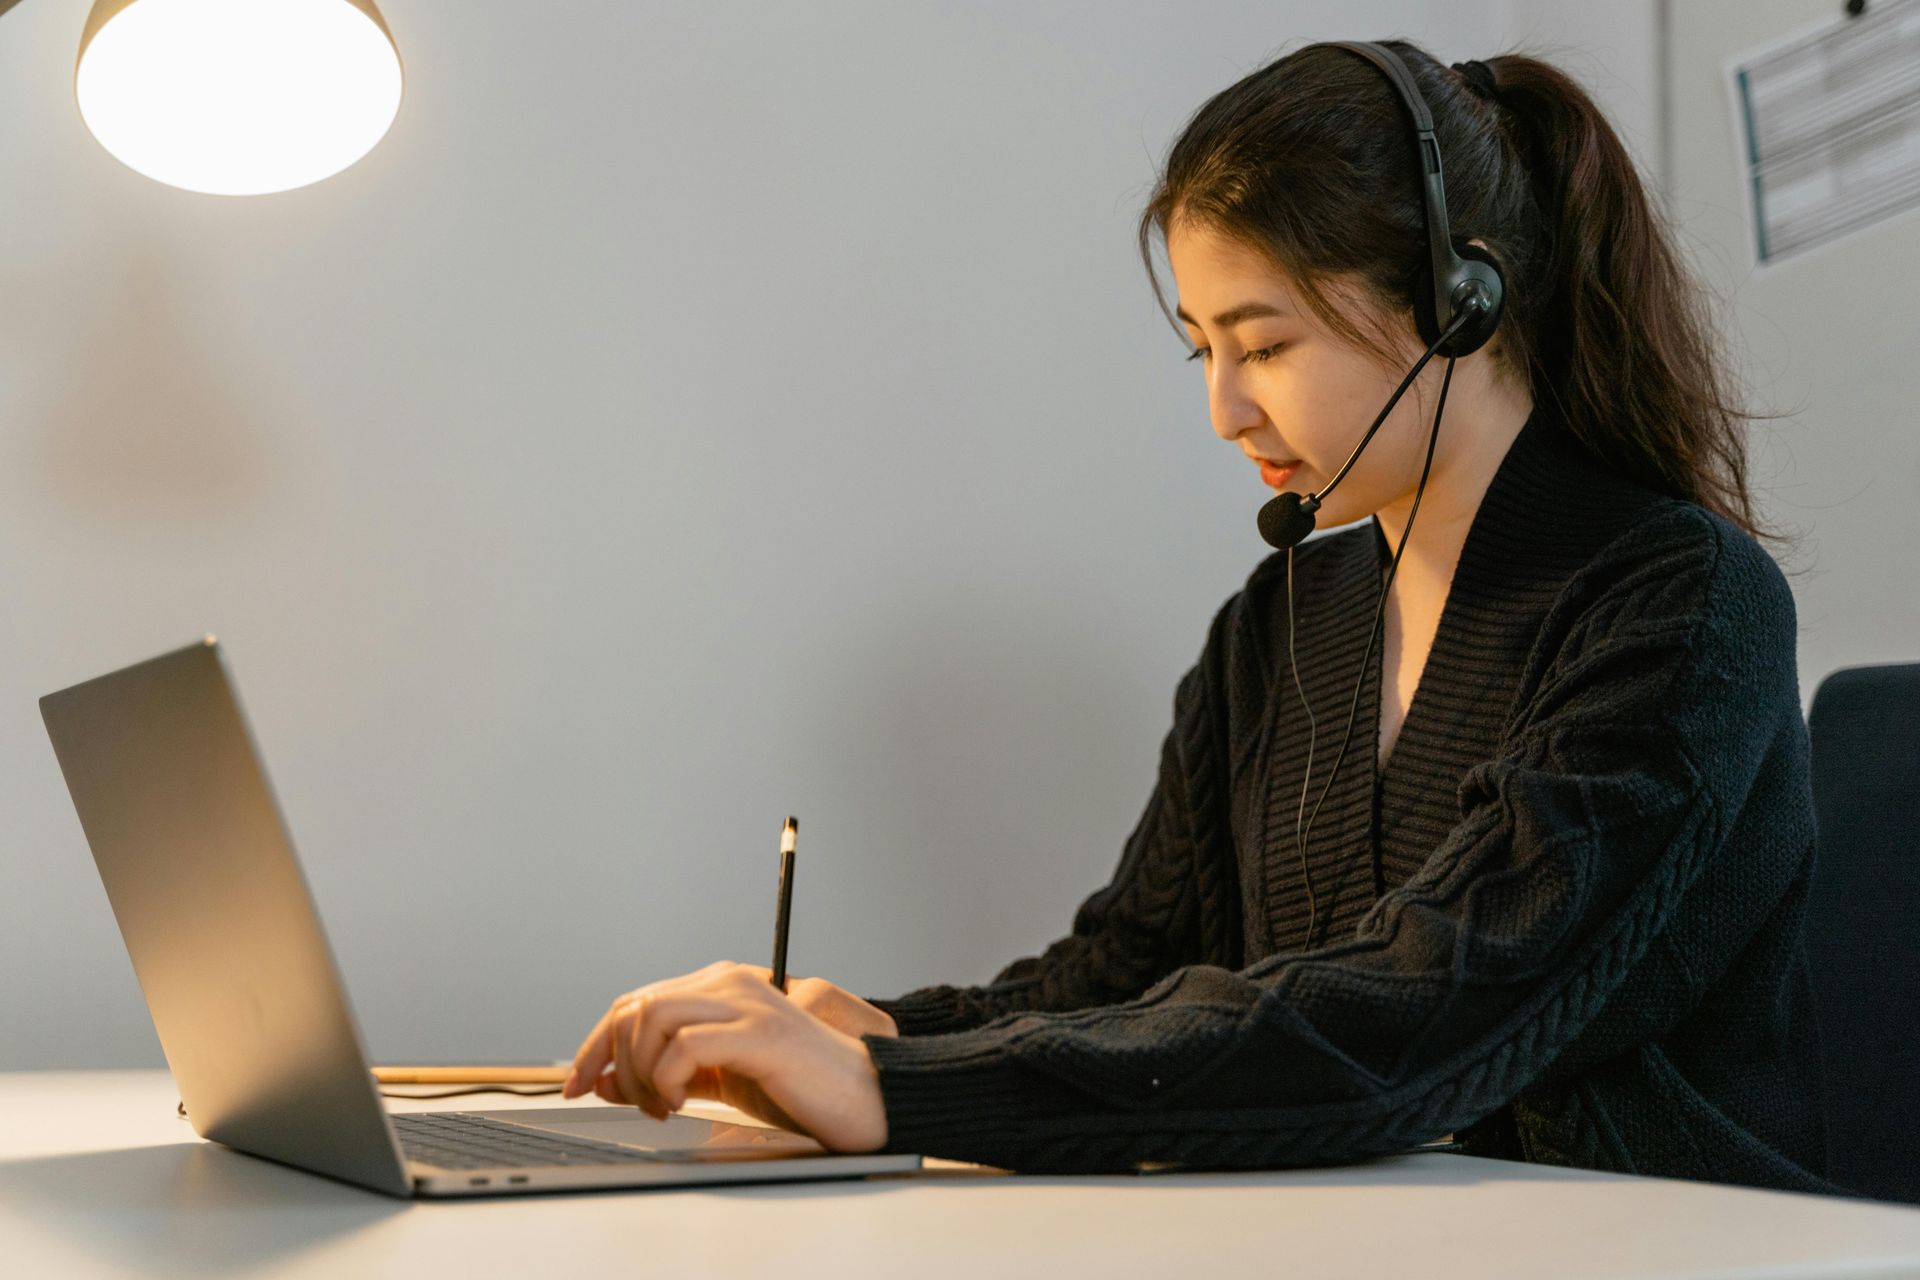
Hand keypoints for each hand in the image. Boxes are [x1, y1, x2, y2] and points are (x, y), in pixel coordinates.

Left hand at [559, 961, 888, 1152]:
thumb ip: (666, 1070)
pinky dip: (668, 1079)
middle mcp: (729, 982)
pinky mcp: (760, 1033)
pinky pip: (685, 1047)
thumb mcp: (720, 1078)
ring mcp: (746, 1004)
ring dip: (639, 1071)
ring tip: (663, 1104)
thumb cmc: (797, 1086)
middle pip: (634, 1006)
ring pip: (651, 1017)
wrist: (864, 1096)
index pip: (635, 1001)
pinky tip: (685, 1102)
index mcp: (720, 985)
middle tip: (634, 1105)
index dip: (596, 1044)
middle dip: (611, 1060)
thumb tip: (601, 1078)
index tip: (577, 1083)